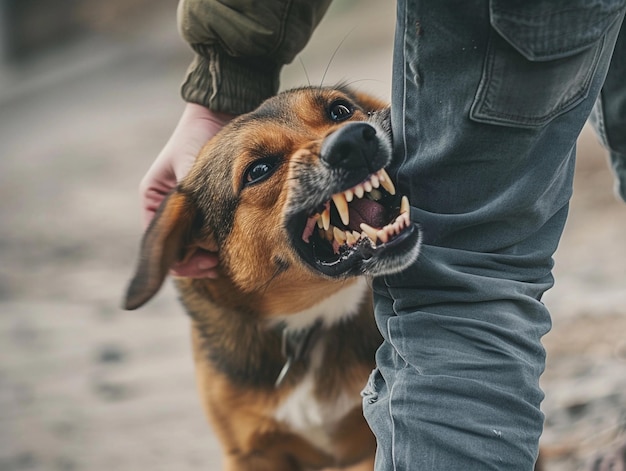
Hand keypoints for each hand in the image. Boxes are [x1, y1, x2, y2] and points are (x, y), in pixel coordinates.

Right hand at [139, 102, 234, 277]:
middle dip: (198, 260)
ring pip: (196, 243)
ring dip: (209, 252)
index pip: (162, 246)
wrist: (220, 111)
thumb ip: (191, 201)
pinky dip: (219, 239)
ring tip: (227, 255)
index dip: (184, 262)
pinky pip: (210, 231)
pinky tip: (233, 241)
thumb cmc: (198, 137)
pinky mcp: (209, 203)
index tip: (207, 262)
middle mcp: (169, 208)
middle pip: (179, 249)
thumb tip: (199, 237)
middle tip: (220, 264)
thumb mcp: (190, 170)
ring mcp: (190, 207)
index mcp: (154, 201)